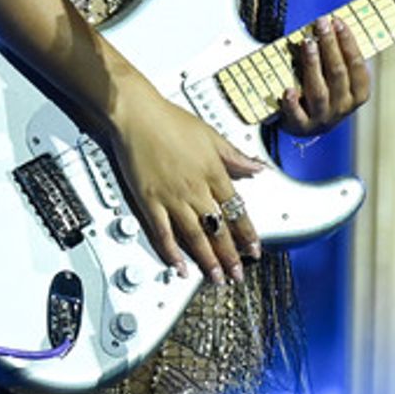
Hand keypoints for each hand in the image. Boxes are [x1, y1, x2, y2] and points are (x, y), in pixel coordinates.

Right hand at [106, 79, 264, 285]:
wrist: (137, 115)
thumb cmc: (170, 120)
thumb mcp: (211, 135)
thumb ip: (235, 156)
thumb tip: (257, 167)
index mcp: (213, 172)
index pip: (236, 210)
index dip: (246, 233)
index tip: (254, 249)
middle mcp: (195, 189)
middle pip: (217, 228)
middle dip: (230, 255)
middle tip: (238, 274)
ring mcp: (171, 197)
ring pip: (194, 236)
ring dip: (207, 260)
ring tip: (216, 278)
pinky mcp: (149, 201)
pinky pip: (162, 232)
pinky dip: (171, 252)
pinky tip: (179, 267)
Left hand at [278, 14, 370, 137]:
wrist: (305, 125)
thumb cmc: (322, 92)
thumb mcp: (335, 78)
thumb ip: (336, 57)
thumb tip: (329, 23)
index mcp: (358, 93)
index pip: (356, 65)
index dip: (348, 42)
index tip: (337, 21)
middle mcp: (343, 107)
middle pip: (338, 73)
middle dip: (330, 45)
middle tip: (321, 23)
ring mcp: (323, 118)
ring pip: (319, 91)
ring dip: (313, 65)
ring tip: (307, 43)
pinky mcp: (302, 126)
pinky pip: (297, 115)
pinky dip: (292, 103)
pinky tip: (288, 90)